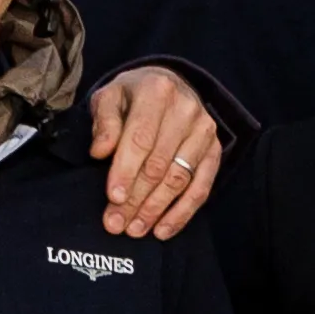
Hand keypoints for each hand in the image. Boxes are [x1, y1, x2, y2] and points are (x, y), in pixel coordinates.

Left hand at [90, 65, 226, 241]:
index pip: (140, 139)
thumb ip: (104, 122)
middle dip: (136, 198)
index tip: (113, 198)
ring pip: (179, 179)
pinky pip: (201, 187)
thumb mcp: (109, 97)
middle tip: (116, 224)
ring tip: (134, 230)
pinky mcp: (214, 150)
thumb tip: (99, 152)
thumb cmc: (131, 96)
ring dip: (156, 209)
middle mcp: (186, 110)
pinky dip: (182, 212)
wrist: (167, 84)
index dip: (126, 171)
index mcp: (157, 91)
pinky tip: (163, 230)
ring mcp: (204, 131)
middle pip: (159, 164)